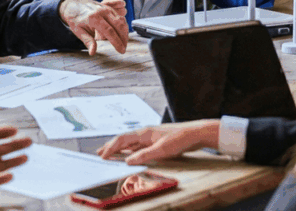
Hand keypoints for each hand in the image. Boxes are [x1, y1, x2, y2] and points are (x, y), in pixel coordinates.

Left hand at [60, 0, 128, 54]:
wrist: (73, 4)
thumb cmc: (75, 18)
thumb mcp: (78, 31)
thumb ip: (88, 41)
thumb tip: (92, 53)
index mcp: (93, 18)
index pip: (109, 31)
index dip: (116, 42)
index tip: (121, 50)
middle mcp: (102, 11)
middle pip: (118, 25)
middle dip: (123, 38)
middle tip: (124, 49)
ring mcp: (107, 8)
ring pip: (121, 20)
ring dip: (125, 32)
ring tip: (124, 43)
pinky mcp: (109, 8)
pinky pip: (120, 17)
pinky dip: (123, 27)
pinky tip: (122, 35)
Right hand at [97, 120, 219, 164]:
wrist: (196, 133)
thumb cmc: (180, 138)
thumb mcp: (162, 149)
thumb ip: (144, 155)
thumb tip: (127, 161)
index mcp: (143, 132)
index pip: (121, 139)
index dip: (110, 148)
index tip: (101, 156)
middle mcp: (144, 133)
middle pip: (123, 140)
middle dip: (111, 147)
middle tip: (99, 154)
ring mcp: (150, 137)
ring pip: (130, 143)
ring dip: (119, 149)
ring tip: (110, 154)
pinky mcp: (156, 141)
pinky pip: (137, 146)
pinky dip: (129, 151)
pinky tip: (128, 155)